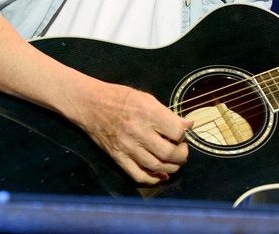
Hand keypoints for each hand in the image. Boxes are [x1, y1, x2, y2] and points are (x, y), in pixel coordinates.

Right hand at [71, 81, 193, 184]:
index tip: (181, 133)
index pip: (176, 131)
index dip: (183, 134)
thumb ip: (168, 113)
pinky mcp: (117, 157)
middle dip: (182, 155)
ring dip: (170, 168)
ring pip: (156, 166)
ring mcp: (127, 147)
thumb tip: (188, 125)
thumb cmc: (120, 97)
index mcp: (148, 113)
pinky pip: (137, 175)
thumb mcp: (147, 98)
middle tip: (182, 151)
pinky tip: (160, 176)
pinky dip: (152, 179)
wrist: (90, 104)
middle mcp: (138, 131)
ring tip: (174, 162)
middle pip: (168, 153)